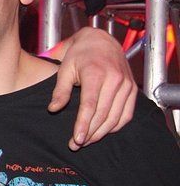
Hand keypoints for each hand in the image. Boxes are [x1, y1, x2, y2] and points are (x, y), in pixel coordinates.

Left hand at [48, 27, 136, 149]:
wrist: (101, 41)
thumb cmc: (79, 55)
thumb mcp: (64, 69)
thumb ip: (60, 91)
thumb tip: (53, 110)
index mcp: (96, 74)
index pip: (90, 106)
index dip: (83, 124)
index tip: (76, 139)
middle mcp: (115, 80)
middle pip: (103, 114)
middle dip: (90, 133)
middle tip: (77, 145)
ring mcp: (126, 85)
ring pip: (116, 117)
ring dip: (102, 133)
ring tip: (87, 141)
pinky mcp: (132, 90)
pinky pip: (127, 114)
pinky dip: (116, 126)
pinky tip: (103, 131)